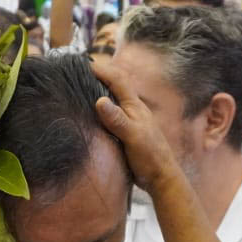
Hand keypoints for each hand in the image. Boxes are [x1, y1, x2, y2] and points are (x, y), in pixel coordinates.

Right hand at [90, 59, 182, 191]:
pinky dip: (102, 108)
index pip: (117, 80)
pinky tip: (93, 114)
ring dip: (100, 90)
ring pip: (114, 99)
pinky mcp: (127, 132)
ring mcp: (130, 120)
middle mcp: (133, 109)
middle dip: (100, 76)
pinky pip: (112, 114)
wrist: (161, 177)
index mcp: (135, 106)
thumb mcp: (133, 136)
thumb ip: (117, 119)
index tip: (83, 64)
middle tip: (79, 72)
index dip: (102, 70)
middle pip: (115, 86)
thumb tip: (99, 101)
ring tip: (83, 88)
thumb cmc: (150, 156)